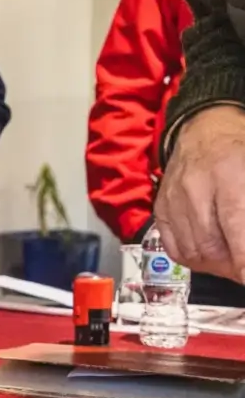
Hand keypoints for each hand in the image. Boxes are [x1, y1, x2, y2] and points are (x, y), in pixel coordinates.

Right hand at [156, 104, 244, 282]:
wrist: (204, 130)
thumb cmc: (239, 151)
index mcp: (229, 173)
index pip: (234, 225)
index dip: (242, 260)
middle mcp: (195, 188)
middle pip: (212, 247)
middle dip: (234, 266)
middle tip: (243, 267)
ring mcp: (173, 201)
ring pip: (193, 252)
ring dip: (216, 264)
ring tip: (233, 260)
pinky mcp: (160, 210)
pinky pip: (175, 249)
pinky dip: (195, 258)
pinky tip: (211, 252)